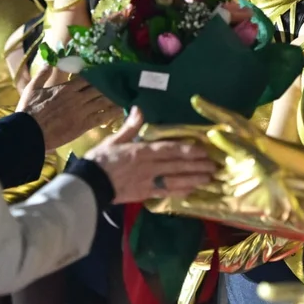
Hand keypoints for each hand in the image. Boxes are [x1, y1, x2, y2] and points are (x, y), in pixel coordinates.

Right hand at [19, 63, 119, 149]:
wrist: (29, 132)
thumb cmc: (28, 111)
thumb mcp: (32, 88)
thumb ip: (42, 73)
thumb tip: (48, 61)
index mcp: (66, 88)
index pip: (87, 78)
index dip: (99, 74)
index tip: (108, 71)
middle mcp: (77, 97)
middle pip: (99, 88)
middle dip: (111, 84)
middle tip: (124, 81)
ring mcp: (81, 111)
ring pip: (103, 101)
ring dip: (116, 97)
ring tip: (128, 93)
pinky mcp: (83, 125)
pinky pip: (102, 117)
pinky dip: (113, 113)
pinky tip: (123, 110)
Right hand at [85, 109, 215, 202]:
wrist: (89, 185)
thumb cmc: (100, 160)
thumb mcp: (114, 140)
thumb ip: (130, 126)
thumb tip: (138, 109)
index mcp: (141, 151)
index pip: (169, 149)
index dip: (187, 149)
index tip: (202, 149)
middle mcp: (149, 167)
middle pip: (177, 165)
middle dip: (196, 165)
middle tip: (214, 165)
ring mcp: (148, 182)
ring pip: (175, 180)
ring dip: (193, 179)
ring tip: (209, 178)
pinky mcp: (145, 194)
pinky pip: (166, 193)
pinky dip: (180, 191)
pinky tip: (192, 190)